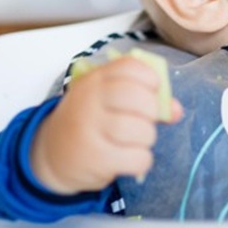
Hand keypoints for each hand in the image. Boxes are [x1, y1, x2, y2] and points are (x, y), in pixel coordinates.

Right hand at [30, 57, 183, 194]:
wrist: (52, 154)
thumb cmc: (89, 122)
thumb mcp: (107, 101)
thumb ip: (144, 98)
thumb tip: (176, 110)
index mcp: (95, 80)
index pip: (131, 67)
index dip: (150, 79)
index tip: (151, 91)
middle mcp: (90, 100)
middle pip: (140, 98)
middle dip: (152, 112)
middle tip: (144, 120)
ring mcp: (90, 129)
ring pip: (142, 131)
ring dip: (146, 139)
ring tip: (133, 141)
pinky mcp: (95, 158)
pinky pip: (138, 158)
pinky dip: (141, 161)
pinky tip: (128, 158)